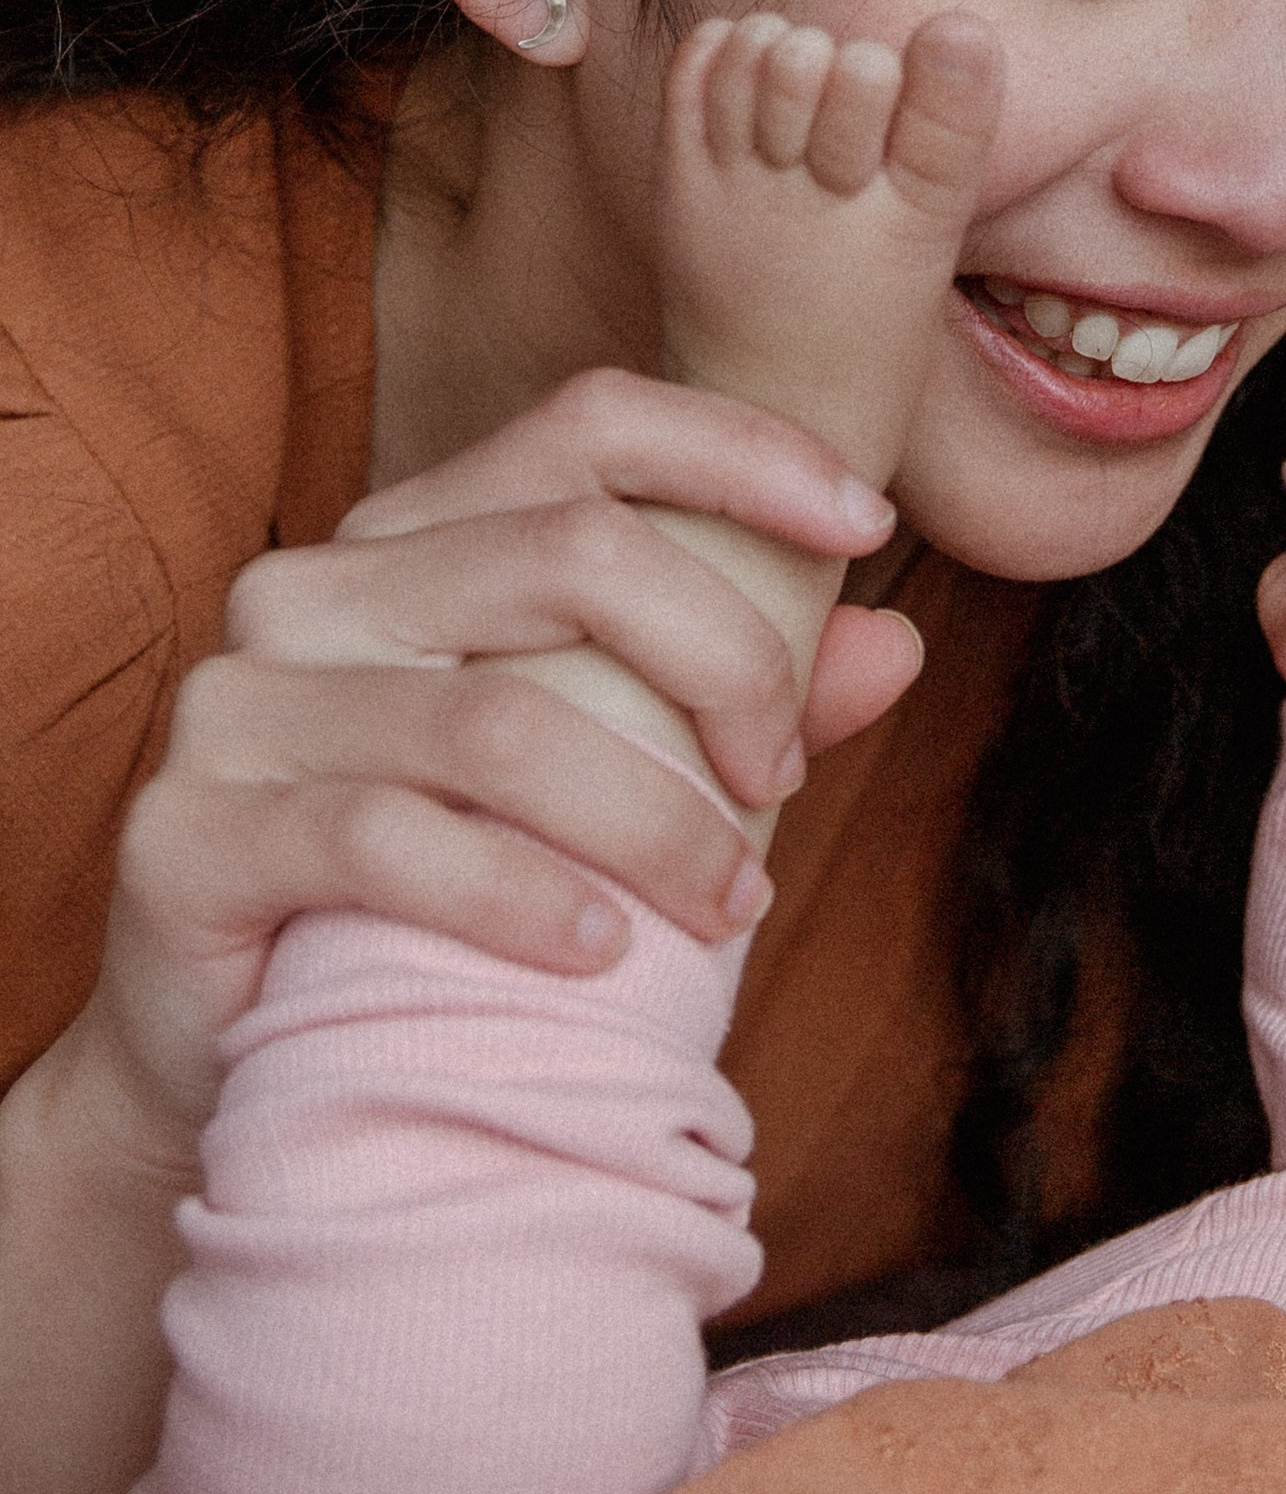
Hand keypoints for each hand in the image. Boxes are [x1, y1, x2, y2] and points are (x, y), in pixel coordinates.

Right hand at [85, 368, 924, 1142]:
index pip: (586, 429)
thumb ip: (725, 715)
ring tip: (724, 909)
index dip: (740, 453)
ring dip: (653, 821)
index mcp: (411, 547)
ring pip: (498, 720)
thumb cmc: (442, 914)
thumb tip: (892, 645)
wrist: (237, 1065)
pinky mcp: (186, 836)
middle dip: (726, 666)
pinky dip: (522, 898)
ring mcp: (235, 709)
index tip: (868, 526)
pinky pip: (387, 842)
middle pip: (569, 553)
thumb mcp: (602, 797)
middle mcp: (310, 593)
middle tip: (780, 785)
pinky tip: (600, 955)